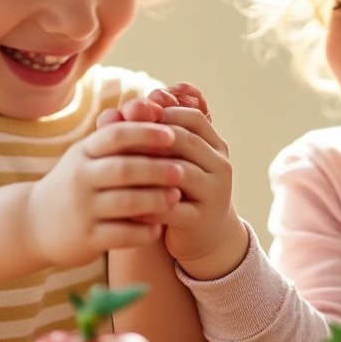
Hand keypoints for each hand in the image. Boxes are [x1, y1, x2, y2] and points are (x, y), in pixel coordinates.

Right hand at [23, 120, 183, 267]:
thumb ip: (117, 140)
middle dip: (156, 169)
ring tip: (175, 198)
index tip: (171, 135)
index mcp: (83, 153)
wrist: (33, 223)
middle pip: (124, 169)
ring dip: (155, 200)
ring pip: (125, 203)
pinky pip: (120, 235)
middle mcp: (79, 178)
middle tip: (182, 170)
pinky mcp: (85, 238)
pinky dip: (142, 231)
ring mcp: (81, 209)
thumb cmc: (74, 183)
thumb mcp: (87, 157)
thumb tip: (156, 110)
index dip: (145, 133)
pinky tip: (158, 229)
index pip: (115, 136)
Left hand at [110, 84, 247, 279]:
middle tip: (120, 138)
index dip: (163, 112)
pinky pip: (173, 209)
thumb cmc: (177, 186)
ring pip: (181, 173)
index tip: (131, 114)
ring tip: (120, 167)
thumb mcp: (169, 158)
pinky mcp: (201, 219)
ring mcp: (215, 192)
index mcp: (215, 144)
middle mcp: (220, 165)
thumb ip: (150, 134)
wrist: (202, 231)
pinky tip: (126, 205)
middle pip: (187, 141)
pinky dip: (148, 206)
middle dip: (151, 137)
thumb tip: (120, 110)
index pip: (192, 117)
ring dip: (149, 169)